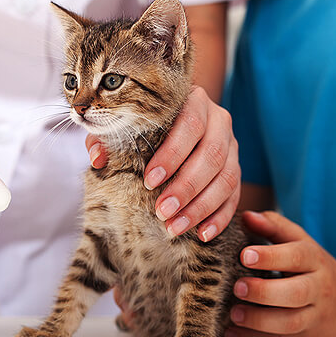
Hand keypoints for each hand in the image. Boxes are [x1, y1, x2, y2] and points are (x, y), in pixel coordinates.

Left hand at [86, 86, 239, 240]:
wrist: (171, 127)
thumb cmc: (142, 129)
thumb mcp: (122, 128)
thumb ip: (107, 139)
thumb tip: (98, 158)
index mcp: (193, 102)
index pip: (189, 124)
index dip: (172, 154)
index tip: (149, 180)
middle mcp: (219, 121)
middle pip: (212, 154)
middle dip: (186, 186)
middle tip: (162, 211)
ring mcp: (232, 146)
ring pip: (227, 177)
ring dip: (201, 206)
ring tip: (175, 227)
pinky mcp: (237, 170)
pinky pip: (234, 196)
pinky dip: (220, 217)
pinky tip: (202, 234)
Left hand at [224, 211, 335, 336]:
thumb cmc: (313, 265)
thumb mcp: (299, 241)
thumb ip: (273, 226)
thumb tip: (246, 216)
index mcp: (314, 260)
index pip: (296, 256)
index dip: (270, 256)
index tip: (244, 255)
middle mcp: (317, 288)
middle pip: (295, 293)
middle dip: (264, 292)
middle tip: (237, 287)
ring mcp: (313, 316)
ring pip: (290, 323)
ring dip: (259, 321)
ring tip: (233, 313)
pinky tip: (232, 333)